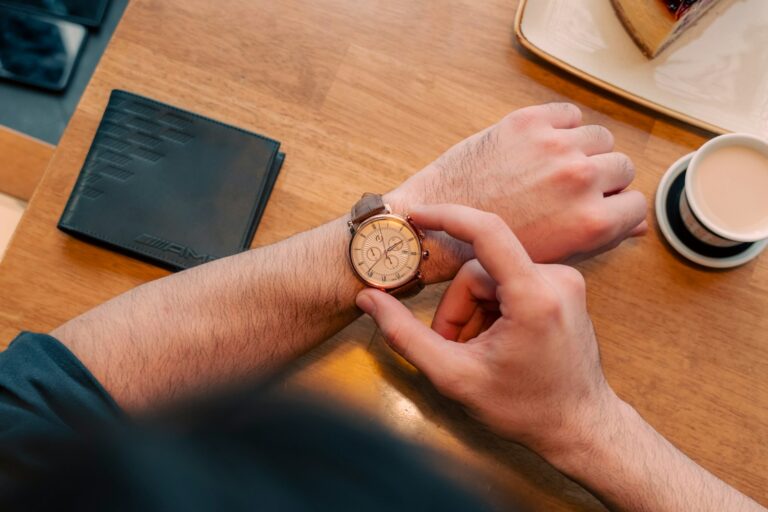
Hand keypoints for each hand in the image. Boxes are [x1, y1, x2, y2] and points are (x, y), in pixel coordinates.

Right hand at [355, 204, 618, 455]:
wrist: (580, 425)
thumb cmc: (524, 408)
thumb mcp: (454, 377)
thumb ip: (404, 336)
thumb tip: (368, 298)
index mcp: (534, 297)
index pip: (487, 232)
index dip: (446, 217)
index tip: (416, 215)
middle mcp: (557, 278)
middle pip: (479, 270)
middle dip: (457, 307)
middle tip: (453, 348)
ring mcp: (565, 281)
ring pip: (492, 276)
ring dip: (473, 310)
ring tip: (477, 350)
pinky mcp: (564, 287)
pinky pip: (511, 281)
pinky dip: (493, 308)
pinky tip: (496, 341)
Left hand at [387, 103, 646, 272]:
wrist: (434, 227)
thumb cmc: (492, 251)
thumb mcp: (553, 256)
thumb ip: (600, 237)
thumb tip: (638, 226)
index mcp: (592, 221)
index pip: (637, 203)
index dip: (619, 206)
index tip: (602, 205)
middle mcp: (580, 179)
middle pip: (621, 165)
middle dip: (604, 177)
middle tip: (574, 187)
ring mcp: (555, 147)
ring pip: (599, 136)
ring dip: (584, 149)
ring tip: (555, 165)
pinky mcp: (527, 123)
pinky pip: (568, 113)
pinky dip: (562, 126)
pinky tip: (542, 145)